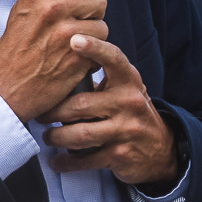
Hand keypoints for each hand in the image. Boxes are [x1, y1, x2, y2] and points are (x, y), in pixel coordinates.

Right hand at [0, 0, 107, 122]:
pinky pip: (101, 47)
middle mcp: (53, 8)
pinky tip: (74, 58)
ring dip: (93, 35)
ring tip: (72, 43)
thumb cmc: (16, 50)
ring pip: (102, 24)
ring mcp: (67, 33)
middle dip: (92, 11)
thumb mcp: (23, 9)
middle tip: (77, 22)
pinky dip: (92, 54)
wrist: (8, 87)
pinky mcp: (79, 55)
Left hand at [42, 37, 181, 188]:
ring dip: (57, 137)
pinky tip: (57, 161)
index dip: (94, 48)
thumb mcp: (124, 91)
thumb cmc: (131, 113)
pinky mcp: (121, 155)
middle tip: (40, 114)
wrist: (161, 150)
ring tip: (48, 136)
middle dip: (54, 112)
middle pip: (81, 105)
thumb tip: (62, 66)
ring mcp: (126, 130)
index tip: (75, 40)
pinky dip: (67, 162)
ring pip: (80, 134)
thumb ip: (101, 79)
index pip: (113, 59)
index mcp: (129, 81)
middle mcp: (130, 102)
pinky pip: (86, 159)